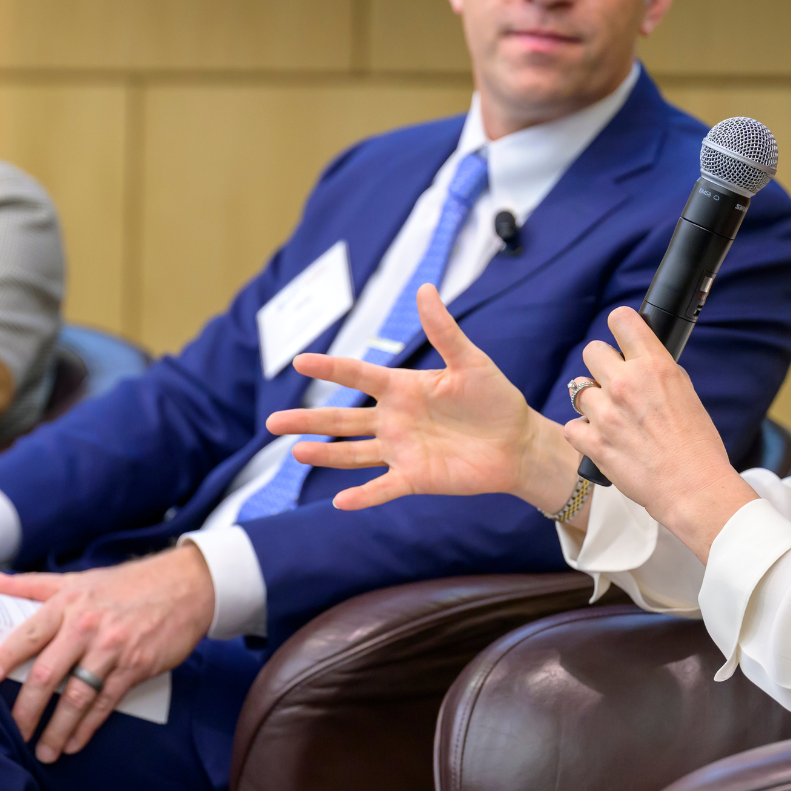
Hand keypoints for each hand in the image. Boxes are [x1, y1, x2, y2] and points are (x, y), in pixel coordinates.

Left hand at [0, 545, 213, 763]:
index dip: (6, 656)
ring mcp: (111, 649)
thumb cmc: (128, 583)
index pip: (29, 633)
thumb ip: (34, 585)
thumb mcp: (79, 579)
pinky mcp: (135, 667)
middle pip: (47, 674)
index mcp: (68, 604)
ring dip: (57, 728)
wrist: (185, 586)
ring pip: (75, 696)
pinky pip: (105, 703)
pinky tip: (74, 742)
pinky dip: (88, 727)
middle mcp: (86, 627)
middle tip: (15, 731)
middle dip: (27, 708)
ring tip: (44, 751)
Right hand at [265, 285, 575, 511]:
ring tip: (295, 452)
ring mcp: (400, 450)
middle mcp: (393, 419)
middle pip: (341, 418)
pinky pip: (382, 488)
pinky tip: (340, 501)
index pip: (357, 375)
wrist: (518, 443)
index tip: (300, 361)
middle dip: (307, 420)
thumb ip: (444, 330)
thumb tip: (424, 289)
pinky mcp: (415, 478)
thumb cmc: (496, 399)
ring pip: (352, 452)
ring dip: (324, 453)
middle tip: (272, 423)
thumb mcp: (470, 361)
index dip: (330, 367)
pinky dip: (363, 496)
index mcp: (401, 388)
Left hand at [563, 306, 758, 560]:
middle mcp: (626, 384)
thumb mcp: (684, 392)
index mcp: (654, 366)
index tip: (621, 339)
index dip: (620, 327)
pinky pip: (571, 425)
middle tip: (615, 385)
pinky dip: (583, 433)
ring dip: (592, 402)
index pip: (622, 320)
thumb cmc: (697, 445)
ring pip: (578, 389)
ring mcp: (606, 413)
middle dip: (602, 366)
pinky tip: (601, 439)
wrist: (693, 488)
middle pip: (591, 351)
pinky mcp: (593, 442)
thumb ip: (656, 372)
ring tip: (611, 418)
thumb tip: (638, 359)